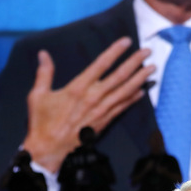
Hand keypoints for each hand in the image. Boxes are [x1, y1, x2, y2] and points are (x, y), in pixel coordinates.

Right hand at [24, 37, 154, 172]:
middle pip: (119, 76)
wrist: (50, 149)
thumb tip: (43, 54)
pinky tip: (143, 91)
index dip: (115, 51)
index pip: (101, 64)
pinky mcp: (105, 121)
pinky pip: (123, 107)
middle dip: (135, 62)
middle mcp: (93, 97)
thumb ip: (44, 73)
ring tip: (152, 68)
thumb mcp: (38, 95)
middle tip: (147, 51)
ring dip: (140, 78)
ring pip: (125, 91)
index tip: (127, 41)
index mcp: (78, 88)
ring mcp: (101, 110)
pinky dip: (134, 98)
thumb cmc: (43, 122)